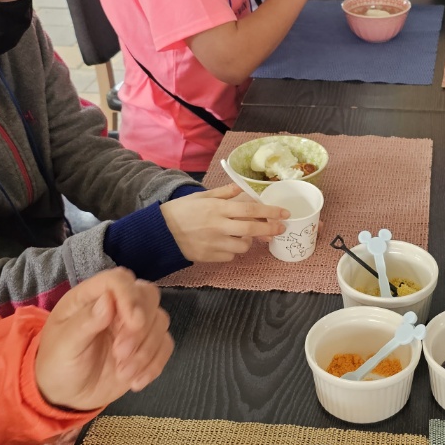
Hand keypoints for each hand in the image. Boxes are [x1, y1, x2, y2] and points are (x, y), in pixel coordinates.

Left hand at [34, 269, 173, 409]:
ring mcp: (133, 327)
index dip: (130, 296)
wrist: (66, 396)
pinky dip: (155, 364)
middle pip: (148, 295)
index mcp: (91, 297)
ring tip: (123, 373)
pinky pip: (165, 346)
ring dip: (146, 350)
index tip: (133, 323)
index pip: (119, 280)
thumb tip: (109, 299)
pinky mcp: (145, 347)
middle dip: (141, 326)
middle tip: (121, 353)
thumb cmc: (57, 365)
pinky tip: (135, 381)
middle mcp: (116, 306)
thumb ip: (85, 322)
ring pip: (160, 321)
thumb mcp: (63, 345)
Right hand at [161, 184, 287, 261]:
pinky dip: (233, 250)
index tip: (284, 213)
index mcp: (218, 208)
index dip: (270, 211)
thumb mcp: (200, 196)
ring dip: (249, 241)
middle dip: (270, 229)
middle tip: (281, 228)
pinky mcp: (210, 256)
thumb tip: (240, 188)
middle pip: (252, 229)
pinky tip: (228, 243)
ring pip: (244, 245)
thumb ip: (223, 193)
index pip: (250, 209)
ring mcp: (215, 242)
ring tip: (244, 235)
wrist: (160, 232)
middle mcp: (219, 225)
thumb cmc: (180, 211)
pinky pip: (231, 255)